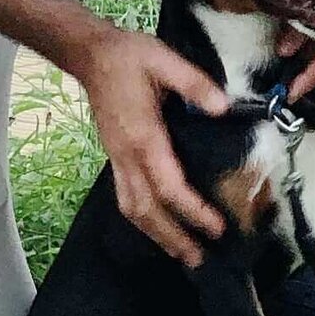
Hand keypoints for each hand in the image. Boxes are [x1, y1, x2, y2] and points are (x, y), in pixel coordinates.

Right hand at [73, 22, 228, 265]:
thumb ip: (194, 83)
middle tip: (200, 260)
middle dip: (173, 238)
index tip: (217, 227)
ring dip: (156, 235)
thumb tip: (223, 108)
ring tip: (181, 254)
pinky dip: (143, 220)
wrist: (91, 55)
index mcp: (143, 136)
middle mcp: (127, 155)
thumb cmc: (129, 56)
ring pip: (132, 209)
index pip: (169, 186)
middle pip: (148, 210)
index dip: (193, 211)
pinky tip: (159, 229)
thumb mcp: (164, 59)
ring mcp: (116, 159)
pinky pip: (126, 198)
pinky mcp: (114, 157)